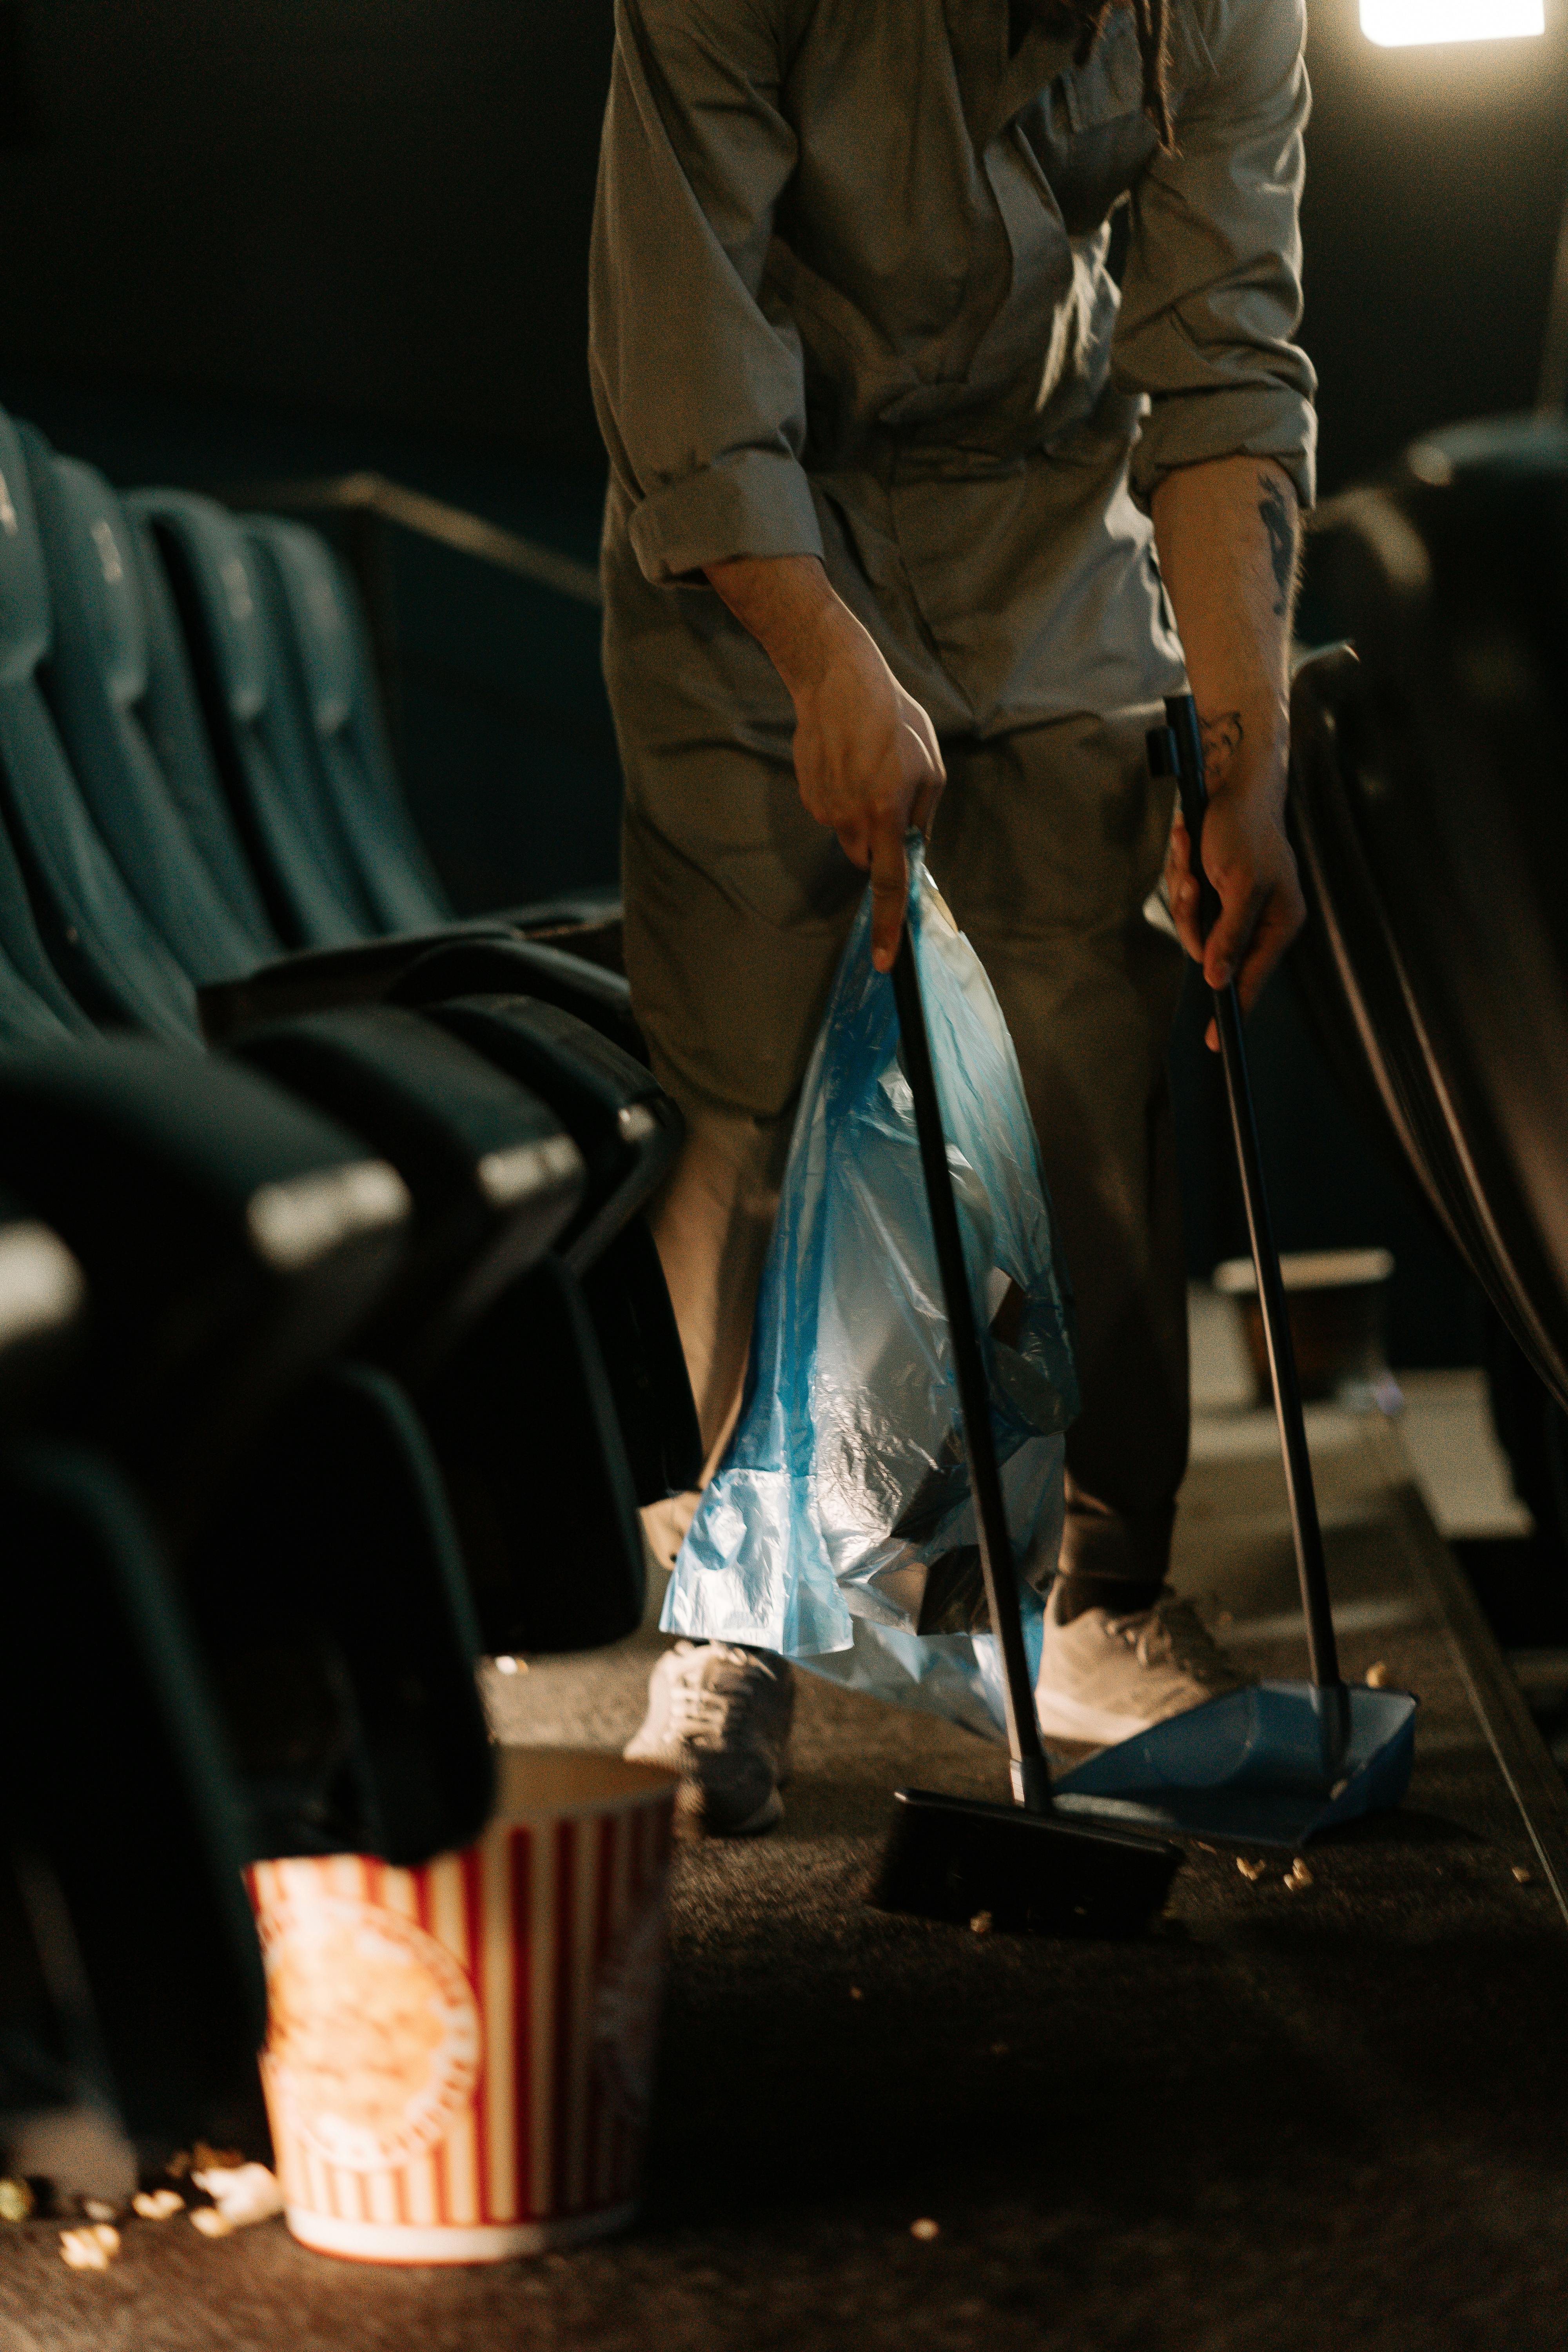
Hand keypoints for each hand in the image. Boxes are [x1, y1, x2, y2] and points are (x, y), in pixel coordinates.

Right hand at [791, 627, 944, 971]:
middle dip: (882, 842)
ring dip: (863, 815)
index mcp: (885, 813)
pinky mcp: (808, 795)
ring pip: (850, 834)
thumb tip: (915, 845)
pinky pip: (833, 812)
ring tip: (867, 767)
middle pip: (868, 859)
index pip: (888, 883)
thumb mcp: (930, 765)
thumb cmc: (893, 719)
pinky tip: (847, 761)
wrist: (836, 680)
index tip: (882, 960)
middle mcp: (850, 819)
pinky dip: (843, 796)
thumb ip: (923, 814)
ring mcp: (824, 808)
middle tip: (891, 796)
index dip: (887, 924)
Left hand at [1166, 782, 1304, 1051]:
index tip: (1214, 1040)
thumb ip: (1231, 934)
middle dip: (1192, 916)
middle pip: (1210, 950)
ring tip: (1191, 853)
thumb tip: (1220, 979)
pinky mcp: (1210, 888)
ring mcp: (1231, 904)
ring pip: (1191, 924)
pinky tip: (1187, 842)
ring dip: (1182, 888)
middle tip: (1193, 880)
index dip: (1231, 1006)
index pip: (1251, 977)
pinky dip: (1179, 870)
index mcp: (1279, 922)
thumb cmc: (1243, 829)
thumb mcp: (1240, 885)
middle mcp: (1257, 918)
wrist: (1230, 782)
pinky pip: (1184, 898)